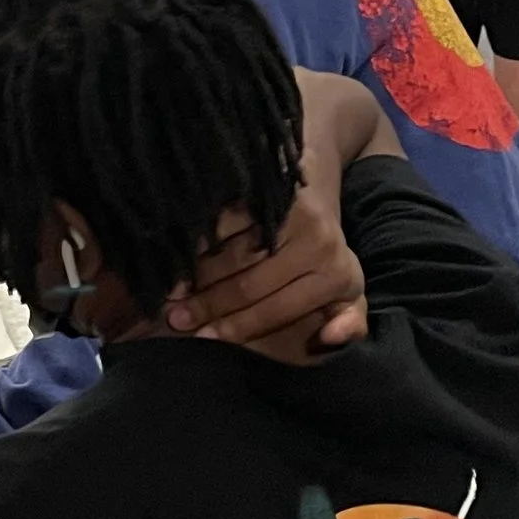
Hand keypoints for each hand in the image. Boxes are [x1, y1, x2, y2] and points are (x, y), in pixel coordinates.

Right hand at [171, 177, 367, 353]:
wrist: (312, 178)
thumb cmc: (322, 249)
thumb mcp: (347, 290)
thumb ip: (349, 322)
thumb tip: (333, 339)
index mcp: (339, 276)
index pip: (277, 310)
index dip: (237, 327)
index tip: (202, 338)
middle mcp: (321, 245)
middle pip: (250, 285)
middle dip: (208, 305)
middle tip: (173, 318)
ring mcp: (294, 214)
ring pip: (234, 255)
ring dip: (197, 276)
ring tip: (169, 292)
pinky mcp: (271, 190)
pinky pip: (226, 221)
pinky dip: (199, 239)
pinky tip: (177, 254)